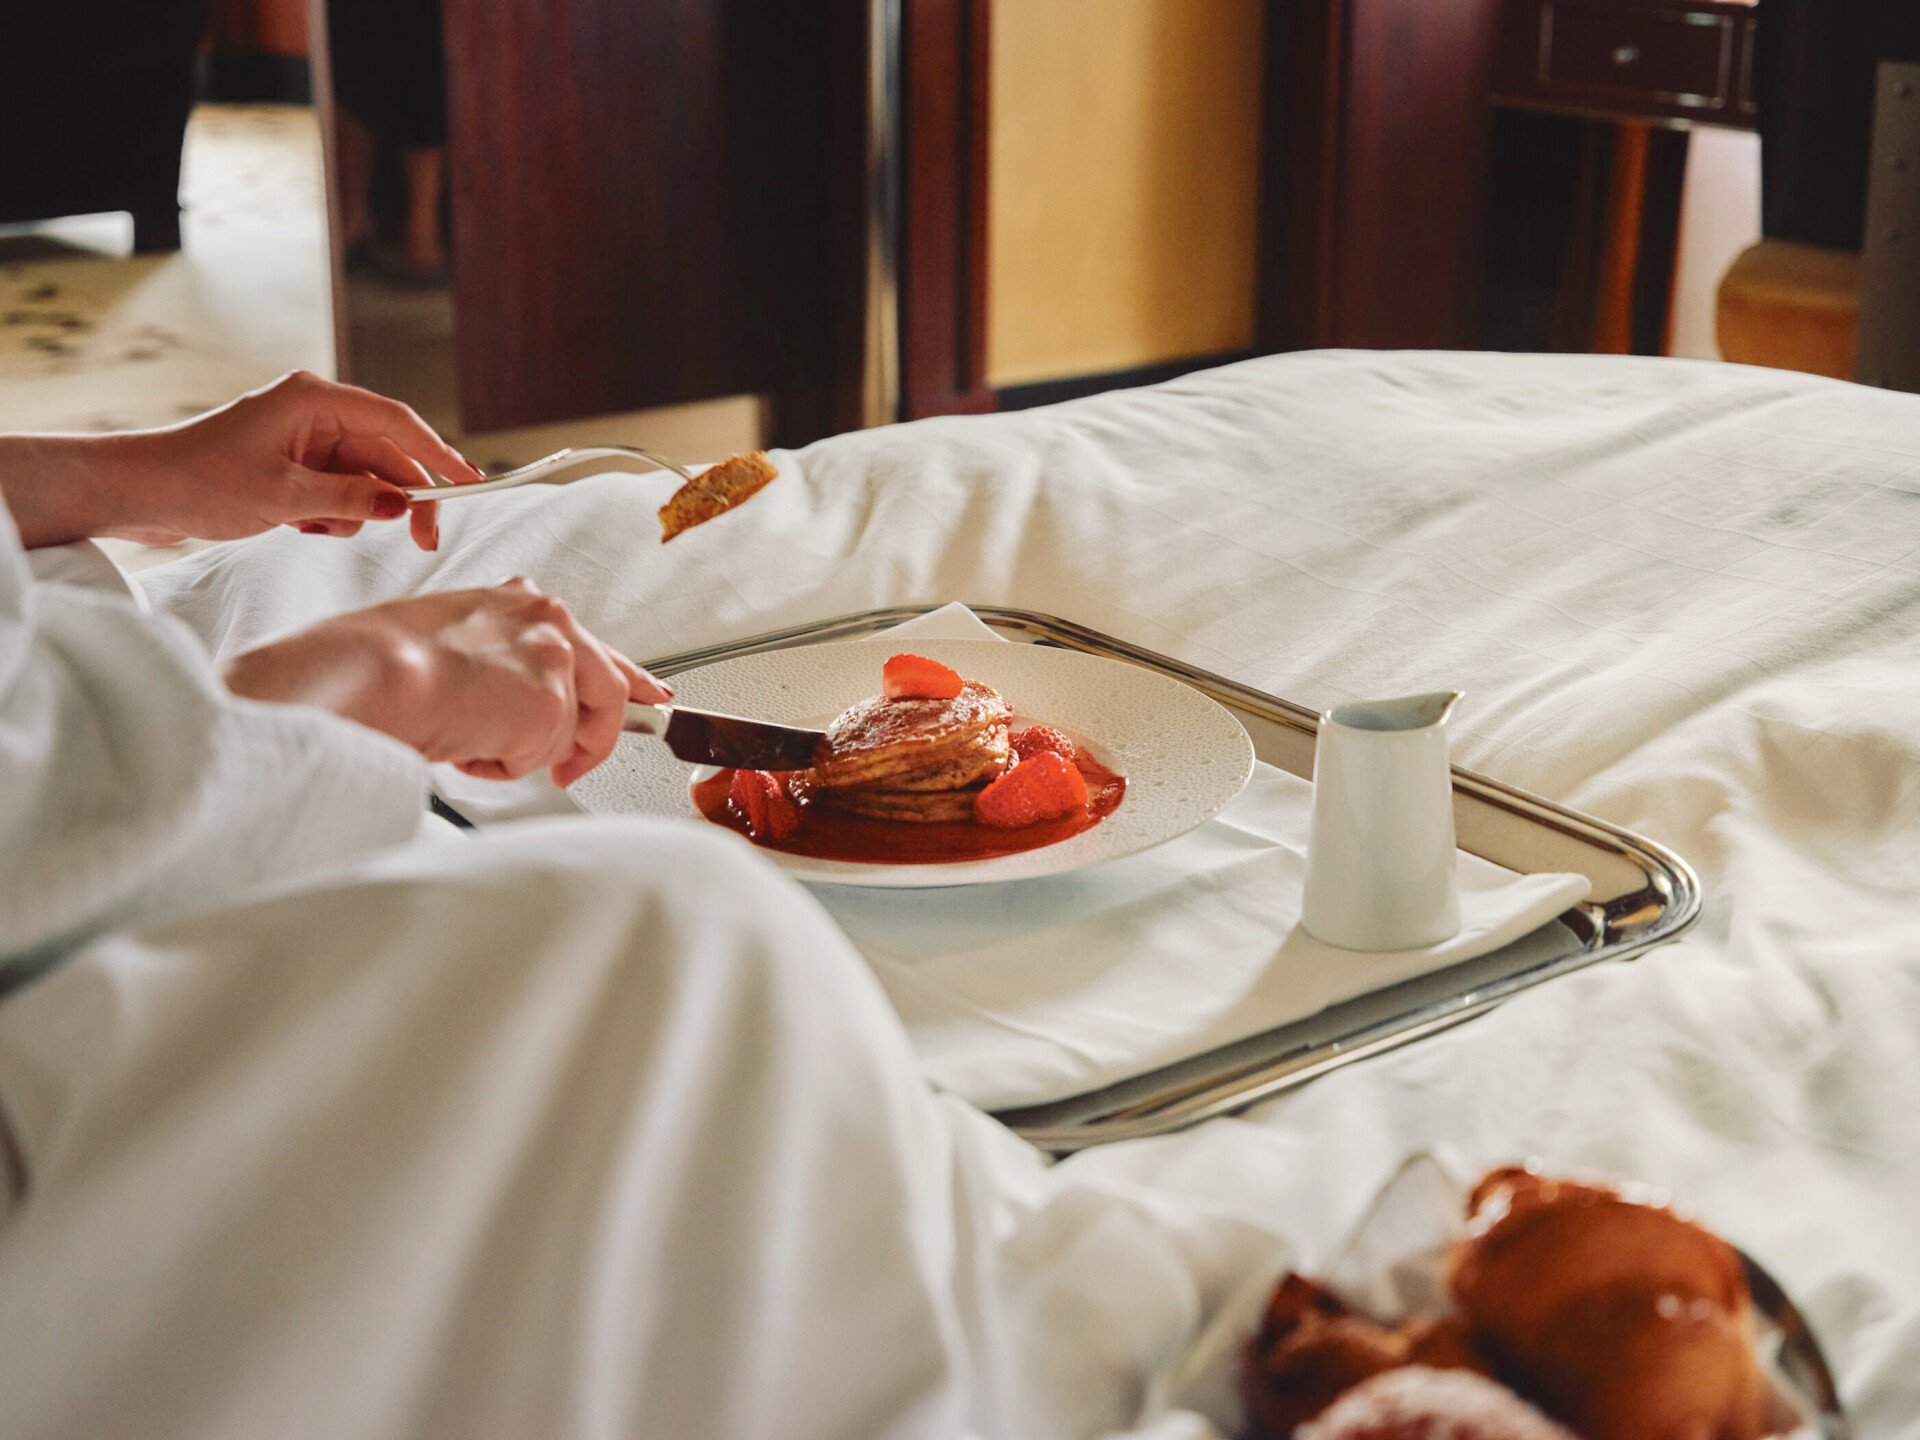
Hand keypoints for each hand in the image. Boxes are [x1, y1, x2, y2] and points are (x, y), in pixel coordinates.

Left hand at [0, 371, 484, 550]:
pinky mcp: (291, 465)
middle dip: (400, 498)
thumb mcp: (283, 497)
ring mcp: (302, 440)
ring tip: (314, 527)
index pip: (396, 423)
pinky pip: (337, 492)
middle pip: (386, 455)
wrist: (136, 492)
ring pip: (363, 479)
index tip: (470, 484)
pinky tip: (300, 526)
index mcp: (314, 401)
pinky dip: (331, 516)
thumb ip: (349, 499)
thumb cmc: (199, 481)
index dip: (438, 453)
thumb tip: (399, 505)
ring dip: (353, 512)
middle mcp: (314, 413)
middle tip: (422, 540)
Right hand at [223, 578, 673, 786]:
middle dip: (594, 739)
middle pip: (608, 691)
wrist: (366, 672)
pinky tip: (466, 743)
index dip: (628, 677)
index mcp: (523, 603)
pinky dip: (501, 765)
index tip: (651, 694)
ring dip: (521, 751)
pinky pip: (540, 759)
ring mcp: (555, 660)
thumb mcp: (451, 640)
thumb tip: (511, 695)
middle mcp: (549, 621)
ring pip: (568, 733)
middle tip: (572, 768)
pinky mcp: (551, 705)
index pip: (594, 645)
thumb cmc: (383, 660)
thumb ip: (500, 658)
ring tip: (469, 736)